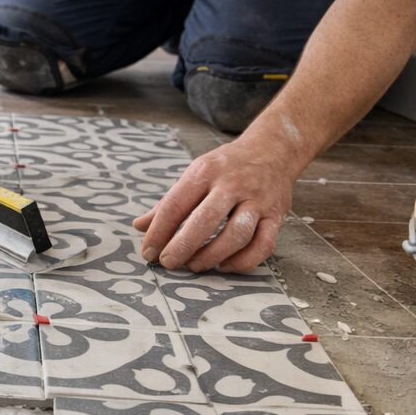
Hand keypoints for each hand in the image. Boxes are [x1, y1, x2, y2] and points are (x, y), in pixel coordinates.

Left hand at [133, 136, 299, 272]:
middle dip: (183, 246)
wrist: (273, 148)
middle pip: (206, 220)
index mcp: (205, 172)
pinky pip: (264, 244)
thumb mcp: (195, 173)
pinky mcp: (276, 215)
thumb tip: (139, 226)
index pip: (176, 205)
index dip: (159, 232)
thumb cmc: (226, 166)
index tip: (148, 252)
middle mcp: (232, 185)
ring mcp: (257, 200)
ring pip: (237, 234)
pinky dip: (244, 261)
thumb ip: (169, 202)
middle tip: (168, 263)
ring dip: (213, 255)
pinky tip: (225, 266)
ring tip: (194, 266)